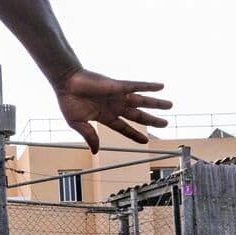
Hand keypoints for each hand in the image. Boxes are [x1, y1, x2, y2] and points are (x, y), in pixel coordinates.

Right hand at [52, 71, 172, 152]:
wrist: (65, 83)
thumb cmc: (68, 101)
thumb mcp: (78, 124)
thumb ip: (89, 136)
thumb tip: (95, 151)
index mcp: (105, 117)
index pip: (124, 128)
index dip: (134, 134)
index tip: (145, 140)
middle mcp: (114, 106)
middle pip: (138, 116)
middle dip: (152, 120)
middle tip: (165, 123)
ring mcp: (117, 96)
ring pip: (142, 101)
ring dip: (156, 104)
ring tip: (170, 106)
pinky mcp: (118, 86)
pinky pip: (137, 86)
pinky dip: (149, 86)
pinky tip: (161, 86)